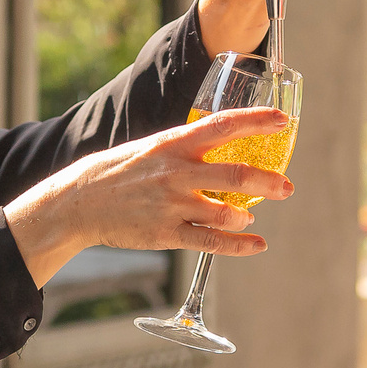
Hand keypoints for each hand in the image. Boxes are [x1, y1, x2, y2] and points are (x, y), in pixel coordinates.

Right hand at [4, 107, 294, 286]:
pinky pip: (211, 243)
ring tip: (249, 216)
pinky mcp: (165, 234)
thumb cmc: (121, 172)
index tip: (282, 121)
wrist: (80, 201)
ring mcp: (171, 206)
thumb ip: (187, 148)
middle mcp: (176, 173)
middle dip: (267, 182)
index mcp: (173, 144)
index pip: (223, 126)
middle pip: (234, 175)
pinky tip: (256, 244)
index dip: (256, 122)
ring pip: (225, 213)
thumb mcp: (153, 148)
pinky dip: (240, 245)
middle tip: (286, 187)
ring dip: (245, 215)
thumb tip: (226, 145)